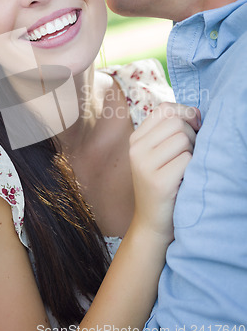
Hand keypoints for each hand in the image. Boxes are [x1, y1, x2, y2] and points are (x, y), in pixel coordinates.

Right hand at [129, 102, 200, 241]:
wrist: (153, 222)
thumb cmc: (164, 183)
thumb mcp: (159, 152)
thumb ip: (171, 129)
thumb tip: (196, 113)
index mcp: (136, 138)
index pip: (165, 108)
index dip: (185, 113)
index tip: (194, 128)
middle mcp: (136, 148)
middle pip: (176, 122)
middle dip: (192, 135)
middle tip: (189, 154)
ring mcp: (144, 165)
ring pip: (183, 139)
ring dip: (193, 152)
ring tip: (185, 168)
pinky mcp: (158, 182)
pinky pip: (187, 160)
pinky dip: (192, 168)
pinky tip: (184, 180)